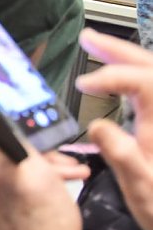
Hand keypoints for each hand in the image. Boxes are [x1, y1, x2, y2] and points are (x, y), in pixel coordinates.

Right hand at [76, 28, 152, 229]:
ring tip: (97, 48)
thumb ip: (122, 155)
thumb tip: (98, 126)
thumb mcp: (142, 190)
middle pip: (152, 69)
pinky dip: (134, 80)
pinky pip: (152, 93)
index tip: (84, 84)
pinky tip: (116, 82)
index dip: (114, 75)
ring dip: (127, 60)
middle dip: (120, 50)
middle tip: (89, 38)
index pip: (145, 81)